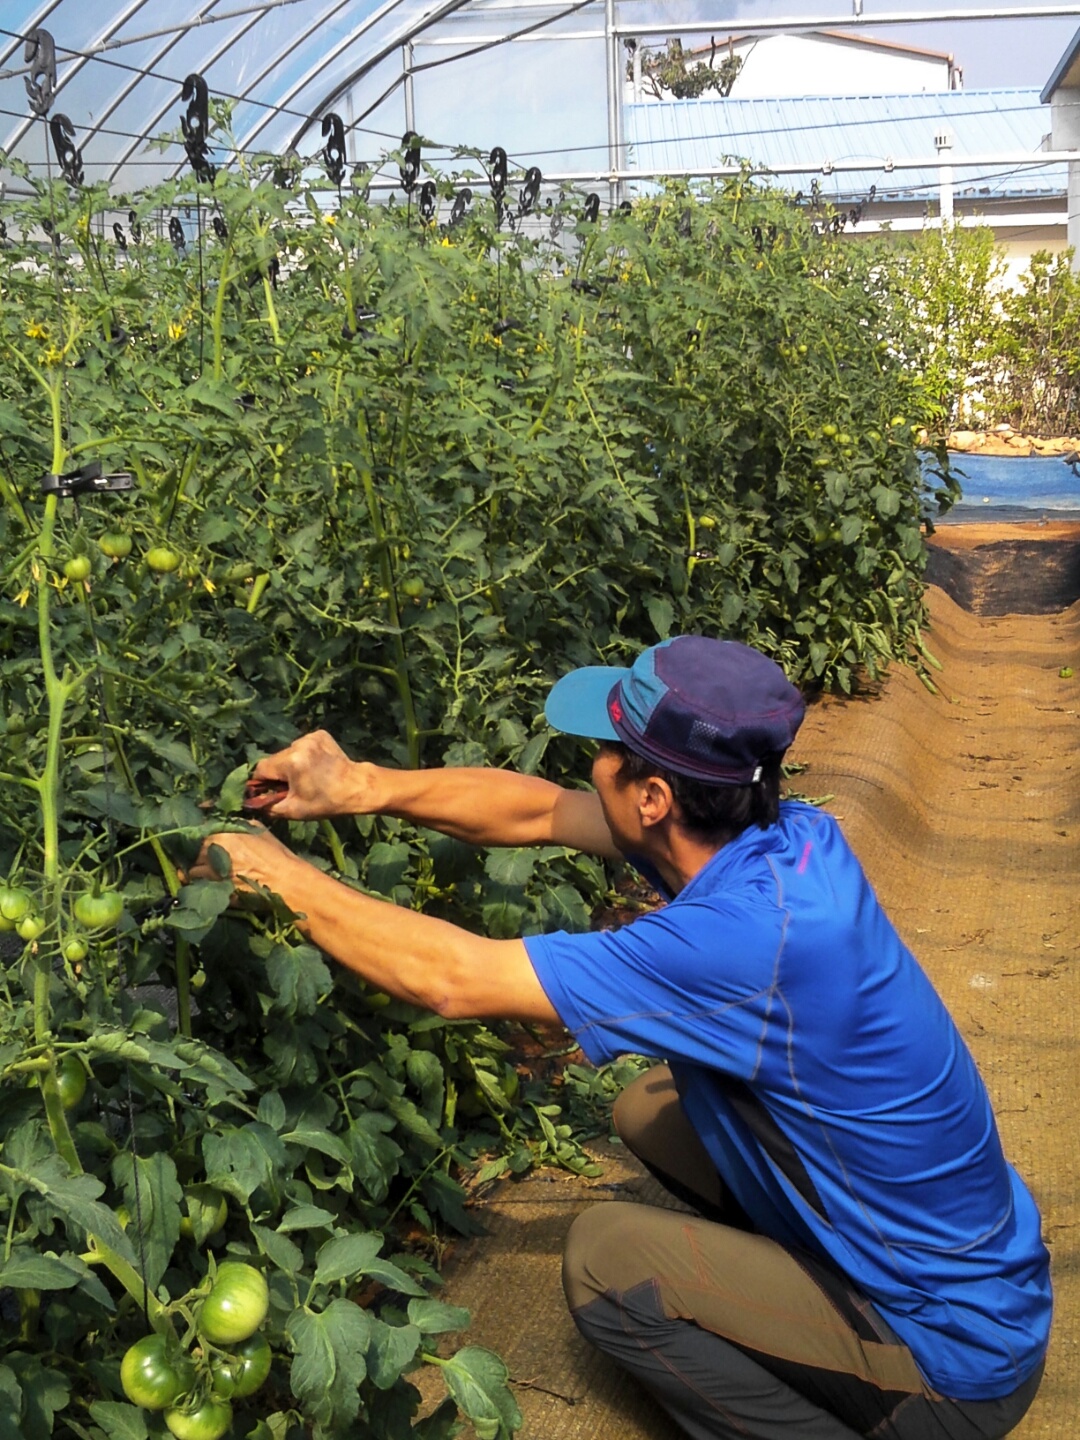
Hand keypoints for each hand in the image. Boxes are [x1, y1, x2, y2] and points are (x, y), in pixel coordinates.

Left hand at [184, 824, 298, 893]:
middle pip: (191, 852)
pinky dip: (200, 884)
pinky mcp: (215, 890)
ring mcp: (212, 873)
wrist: (285, 882)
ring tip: (205, 872)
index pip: (198, 833)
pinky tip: (209, 884)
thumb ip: (238, 825)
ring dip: (196, 871)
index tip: (204, 842)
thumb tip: (225, 825)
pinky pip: (198, 886)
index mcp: (223, 834)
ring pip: (191, 870)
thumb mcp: (259, 830)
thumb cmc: (276, 855)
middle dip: (195, 855)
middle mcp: (213, 852)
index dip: (200, 838)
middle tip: (203, 858)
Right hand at [242, 730, 373, 820]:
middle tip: (291, 787)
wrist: (357, 787)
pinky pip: (301, 746)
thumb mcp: (294, 810)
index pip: (262, 768)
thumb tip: (251, 803)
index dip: (262, 782)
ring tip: (306, 776)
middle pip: (275, 759)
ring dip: (290, 763)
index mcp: (291, 761)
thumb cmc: (326, 802)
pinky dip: (303, 755)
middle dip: (278, 773)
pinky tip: (315, 766)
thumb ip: (269, 806)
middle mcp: (299, 744)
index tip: (270, 791)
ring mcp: (311, 737)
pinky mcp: (320, 734)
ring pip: (287, 752)